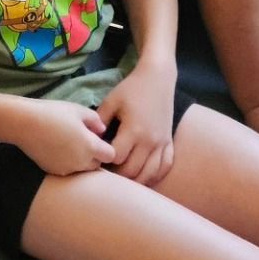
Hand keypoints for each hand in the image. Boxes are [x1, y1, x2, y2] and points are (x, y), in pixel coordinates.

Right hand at [7, 96, 116, 175]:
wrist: (24, 123)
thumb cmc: (53, 113)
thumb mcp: (78, 110)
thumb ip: (96, 121)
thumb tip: (102, 131)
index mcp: (90, 146)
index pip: (111, 155)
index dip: (107, 147)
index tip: (98, 139)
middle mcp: (81, 162)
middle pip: (97, 164)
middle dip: (94, 156)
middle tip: (83, 141)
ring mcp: (67, 169)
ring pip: (82, 169)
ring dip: (81, 161)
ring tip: (68, 145)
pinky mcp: (54, 171)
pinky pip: (68, 170)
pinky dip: (67, 163)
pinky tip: (57, 150)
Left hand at [97, 60, 176, 186]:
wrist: (158, 79)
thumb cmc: (132, 89)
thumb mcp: (111, 101)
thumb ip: (99, 120)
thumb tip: (89, 139)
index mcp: (134, 130)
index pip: (117, 157)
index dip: (105, 160)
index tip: (97, 157)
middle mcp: (150, 141)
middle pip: (133, 171)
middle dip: (118, 175)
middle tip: (107, 171)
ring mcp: (162, 143)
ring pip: (149, 174)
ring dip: (135, 180)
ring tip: (122, 178)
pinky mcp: (169, 143)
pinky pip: (165, 167)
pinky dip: (154, 176)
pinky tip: (144, 177)